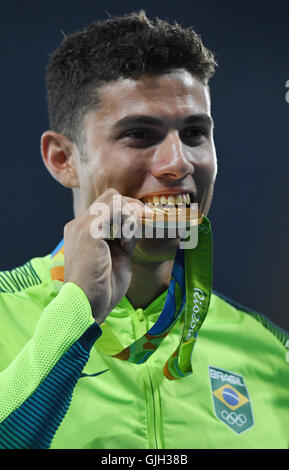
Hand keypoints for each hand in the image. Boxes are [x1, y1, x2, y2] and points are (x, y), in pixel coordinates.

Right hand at [63, 188, 152, 323]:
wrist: (87, 306)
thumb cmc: (102, 288)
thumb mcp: (119, 257)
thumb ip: (126, 239)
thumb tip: (139, 225)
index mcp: (83, 231)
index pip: (108, 206)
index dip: (129, 210)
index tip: (147, 220)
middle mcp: (79, 224)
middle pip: (111, 197)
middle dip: (133, 206)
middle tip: (149, 219)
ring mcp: (82, 226)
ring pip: (113, 200)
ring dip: (132, 213)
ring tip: (136, 234)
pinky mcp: (89, 231)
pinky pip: (114, 210)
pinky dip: (128, 219)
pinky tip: (130, 238)